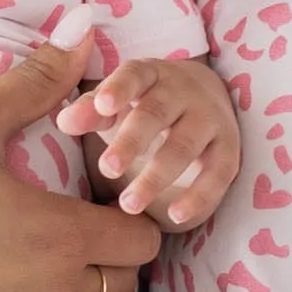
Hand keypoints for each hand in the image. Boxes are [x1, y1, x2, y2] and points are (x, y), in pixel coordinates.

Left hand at [60, 56, 242, 225]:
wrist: (203, 99)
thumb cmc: (142, 105)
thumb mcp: (115, 102)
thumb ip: (90, 111)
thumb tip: (63, 122)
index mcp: (149, 74)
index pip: (134, 75)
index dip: (119, 89)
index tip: (102, 106)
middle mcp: (183, 92)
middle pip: (157, 113)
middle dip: (132, 141)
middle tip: (106, 169)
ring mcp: (209, 119)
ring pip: (185, 146)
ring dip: (157, 176)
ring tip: (128, 204)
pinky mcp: (228, 149)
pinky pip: (218, 173)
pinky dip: (199, 196)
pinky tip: (176, 217)